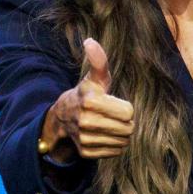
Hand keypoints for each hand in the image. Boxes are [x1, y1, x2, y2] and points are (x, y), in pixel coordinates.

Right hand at [42, 38, 134, 160]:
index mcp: (90, 101)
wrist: (63, 118)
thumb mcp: (94, 78)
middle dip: (126, 122)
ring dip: (121, 134)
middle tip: (114, 116)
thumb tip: (90, 41)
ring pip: (123, 141)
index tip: (114, 104)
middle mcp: (86, 122)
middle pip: (128, 128)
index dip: (126, 108)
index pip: (128, 112)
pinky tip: (104, 135)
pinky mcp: (86, 152)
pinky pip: (115, 152)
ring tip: (110, 125)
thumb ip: (98, 61)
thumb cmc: (86, 94)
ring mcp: (85, 139)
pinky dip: (114, 145)